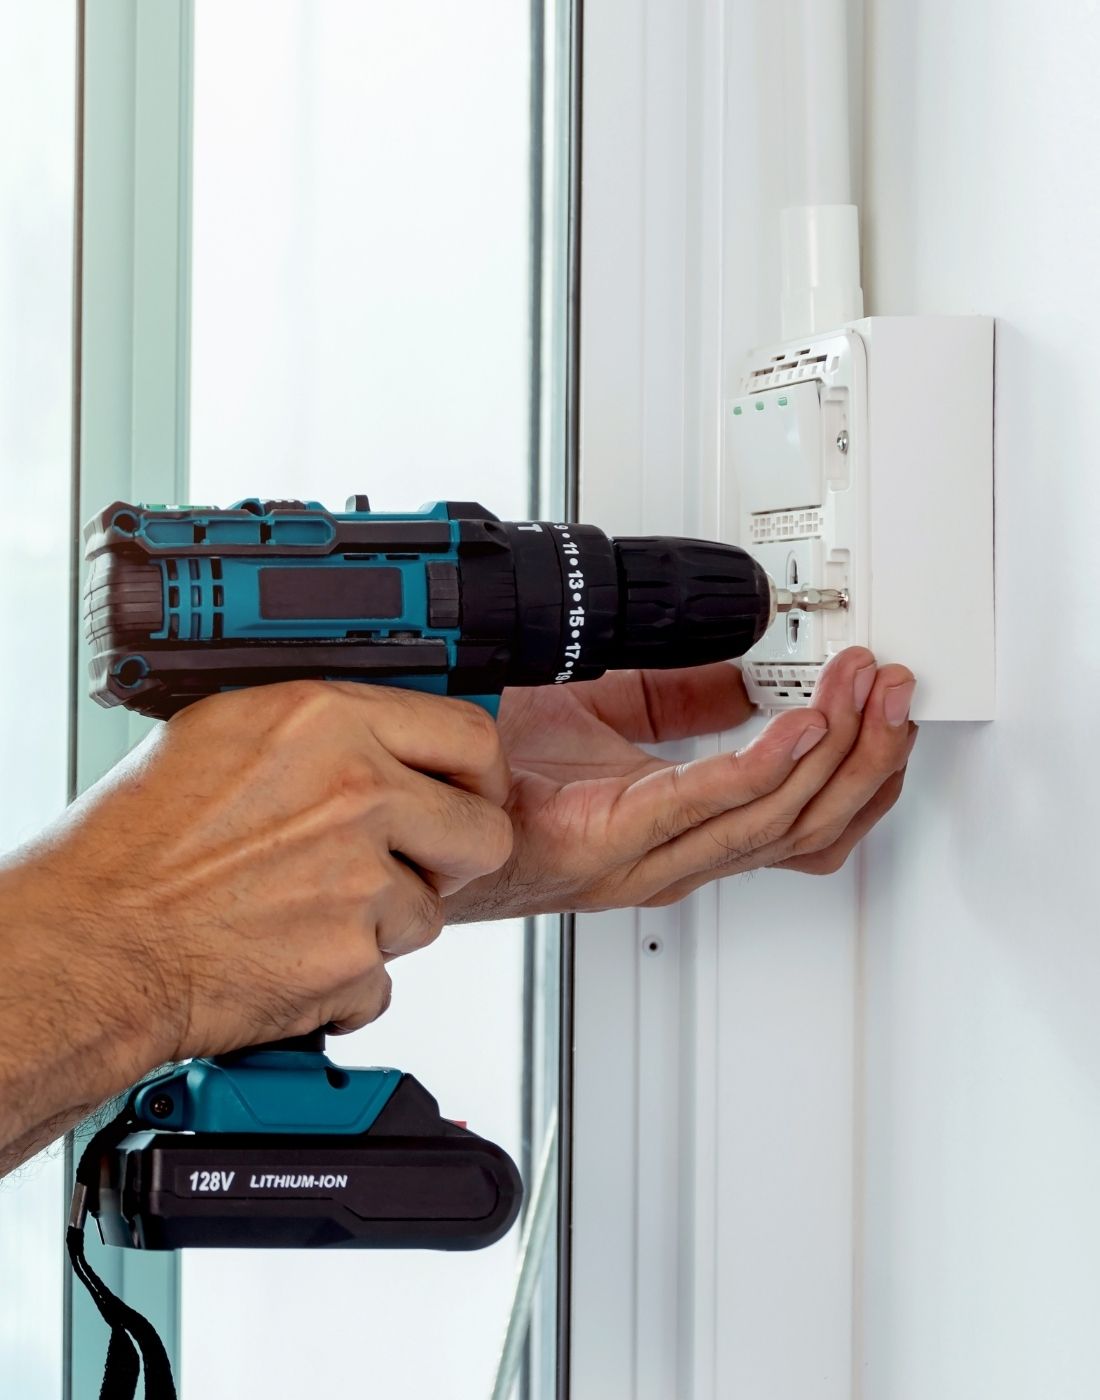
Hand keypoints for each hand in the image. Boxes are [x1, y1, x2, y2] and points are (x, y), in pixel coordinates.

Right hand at [5, 682, 512, 1070]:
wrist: (94, 944)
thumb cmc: (133, 846)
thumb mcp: (225, 735)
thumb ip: (321, 730)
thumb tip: (381, 734)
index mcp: (326, 723)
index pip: (469, 735)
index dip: (478, 772)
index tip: (470, 791)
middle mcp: (355, 792)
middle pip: (482, 831)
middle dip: (453, 855)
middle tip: (410, 863)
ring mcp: (360, 880)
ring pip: (433, 911)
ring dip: (385, 921)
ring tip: (307, 910)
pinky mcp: (353, 958)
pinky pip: (386, 973)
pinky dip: (347, 978)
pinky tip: (290, 951)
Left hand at [444, 647, 916, 918]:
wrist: (414, 785)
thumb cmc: (491, 766)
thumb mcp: (609, 705)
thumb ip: (684, 694)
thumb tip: (750, 668)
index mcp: (674, 828)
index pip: (798, 820)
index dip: (858, 769)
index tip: (887, 707)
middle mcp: (666, 854)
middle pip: (805, 826)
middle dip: (867, 757)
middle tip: (894, 691)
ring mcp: (637, 858)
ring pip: (773, 822)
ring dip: (834, 754)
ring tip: (862, 691)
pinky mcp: (599, 845)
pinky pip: (703, 806)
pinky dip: (762, 765)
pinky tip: (799, 725)